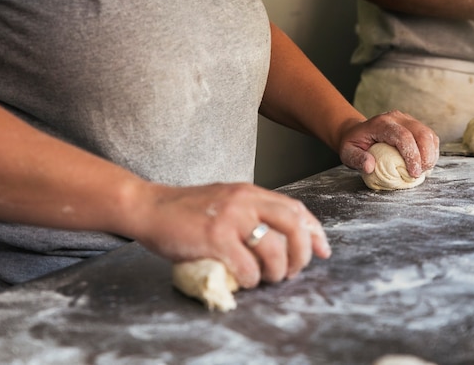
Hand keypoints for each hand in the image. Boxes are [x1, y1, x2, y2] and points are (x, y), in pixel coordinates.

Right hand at [126, 182, 330, 288]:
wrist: (150, 207)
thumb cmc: (186, 210)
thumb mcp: (226, 201)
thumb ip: (251, 213)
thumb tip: (279, 239)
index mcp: (250, 192)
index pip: (295, 208)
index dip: (315, 231)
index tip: (323, 250)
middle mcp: (245, 200)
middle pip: (293, 225)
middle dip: (302, 253)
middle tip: (294, 270)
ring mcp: (230, 217)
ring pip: (274, 248)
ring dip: (277, 270)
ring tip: (269, 278)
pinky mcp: (214, 237)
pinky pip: (246, 265)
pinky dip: (251, 279)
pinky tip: (245, 280)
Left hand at [337, 110, 438, 177]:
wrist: (357, 132)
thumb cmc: (354, 144)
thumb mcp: (347, 153)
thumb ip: (357, 159)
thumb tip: (369, 166)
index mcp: (381, 123)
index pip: (403, 137)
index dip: (412, 156)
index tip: (413, 173)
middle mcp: (396, 118)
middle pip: (421, 134)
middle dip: (425, 156)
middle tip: (420, 174)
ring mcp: (407, 119)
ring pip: (429, 134)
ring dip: (431, 154)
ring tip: (424, 170)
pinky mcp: (414, 125)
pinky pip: (430, 137)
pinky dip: (432, 151)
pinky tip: (426, 164)